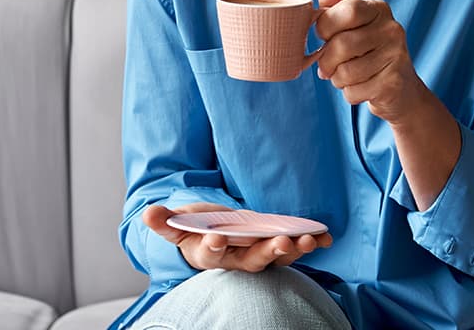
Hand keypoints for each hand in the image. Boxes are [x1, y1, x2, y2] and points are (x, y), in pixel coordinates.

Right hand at [142, 202, 332, 272]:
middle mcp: (237, 259)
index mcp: (210, 254)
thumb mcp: (178, 224)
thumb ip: (164, 221)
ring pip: (277, 256)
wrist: (213, 234)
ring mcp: (259, 253)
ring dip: (294, 249)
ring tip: (308, 241)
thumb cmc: (195, 229)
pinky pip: (295, 248)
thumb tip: (148, 212)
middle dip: (267, 252)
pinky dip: (311, 243)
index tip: (218, 239)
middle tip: (281, 242)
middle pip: (253, 261)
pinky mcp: (276, 245)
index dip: (215, 247)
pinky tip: (325, 238)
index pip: (212, 255)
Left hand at [315, 0, 427, 124]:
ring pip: (345, 72)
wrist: (402, 90)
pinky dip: (350, 94)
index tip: (325, 37)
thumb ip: (337, 8)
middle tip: (328, 67)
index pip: (347, 10)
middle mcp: (392, 29)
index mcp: (379, 10)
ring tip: (346, 77)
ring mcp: (396, 56)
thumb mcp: (354, 27)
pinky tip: (362, 88)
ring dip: (337, 80)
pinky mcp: (394, 83)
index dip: (325, 27)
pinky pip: (354, 91)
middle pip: (342, 44)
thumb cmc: (369, 54)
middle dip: (326, 61)